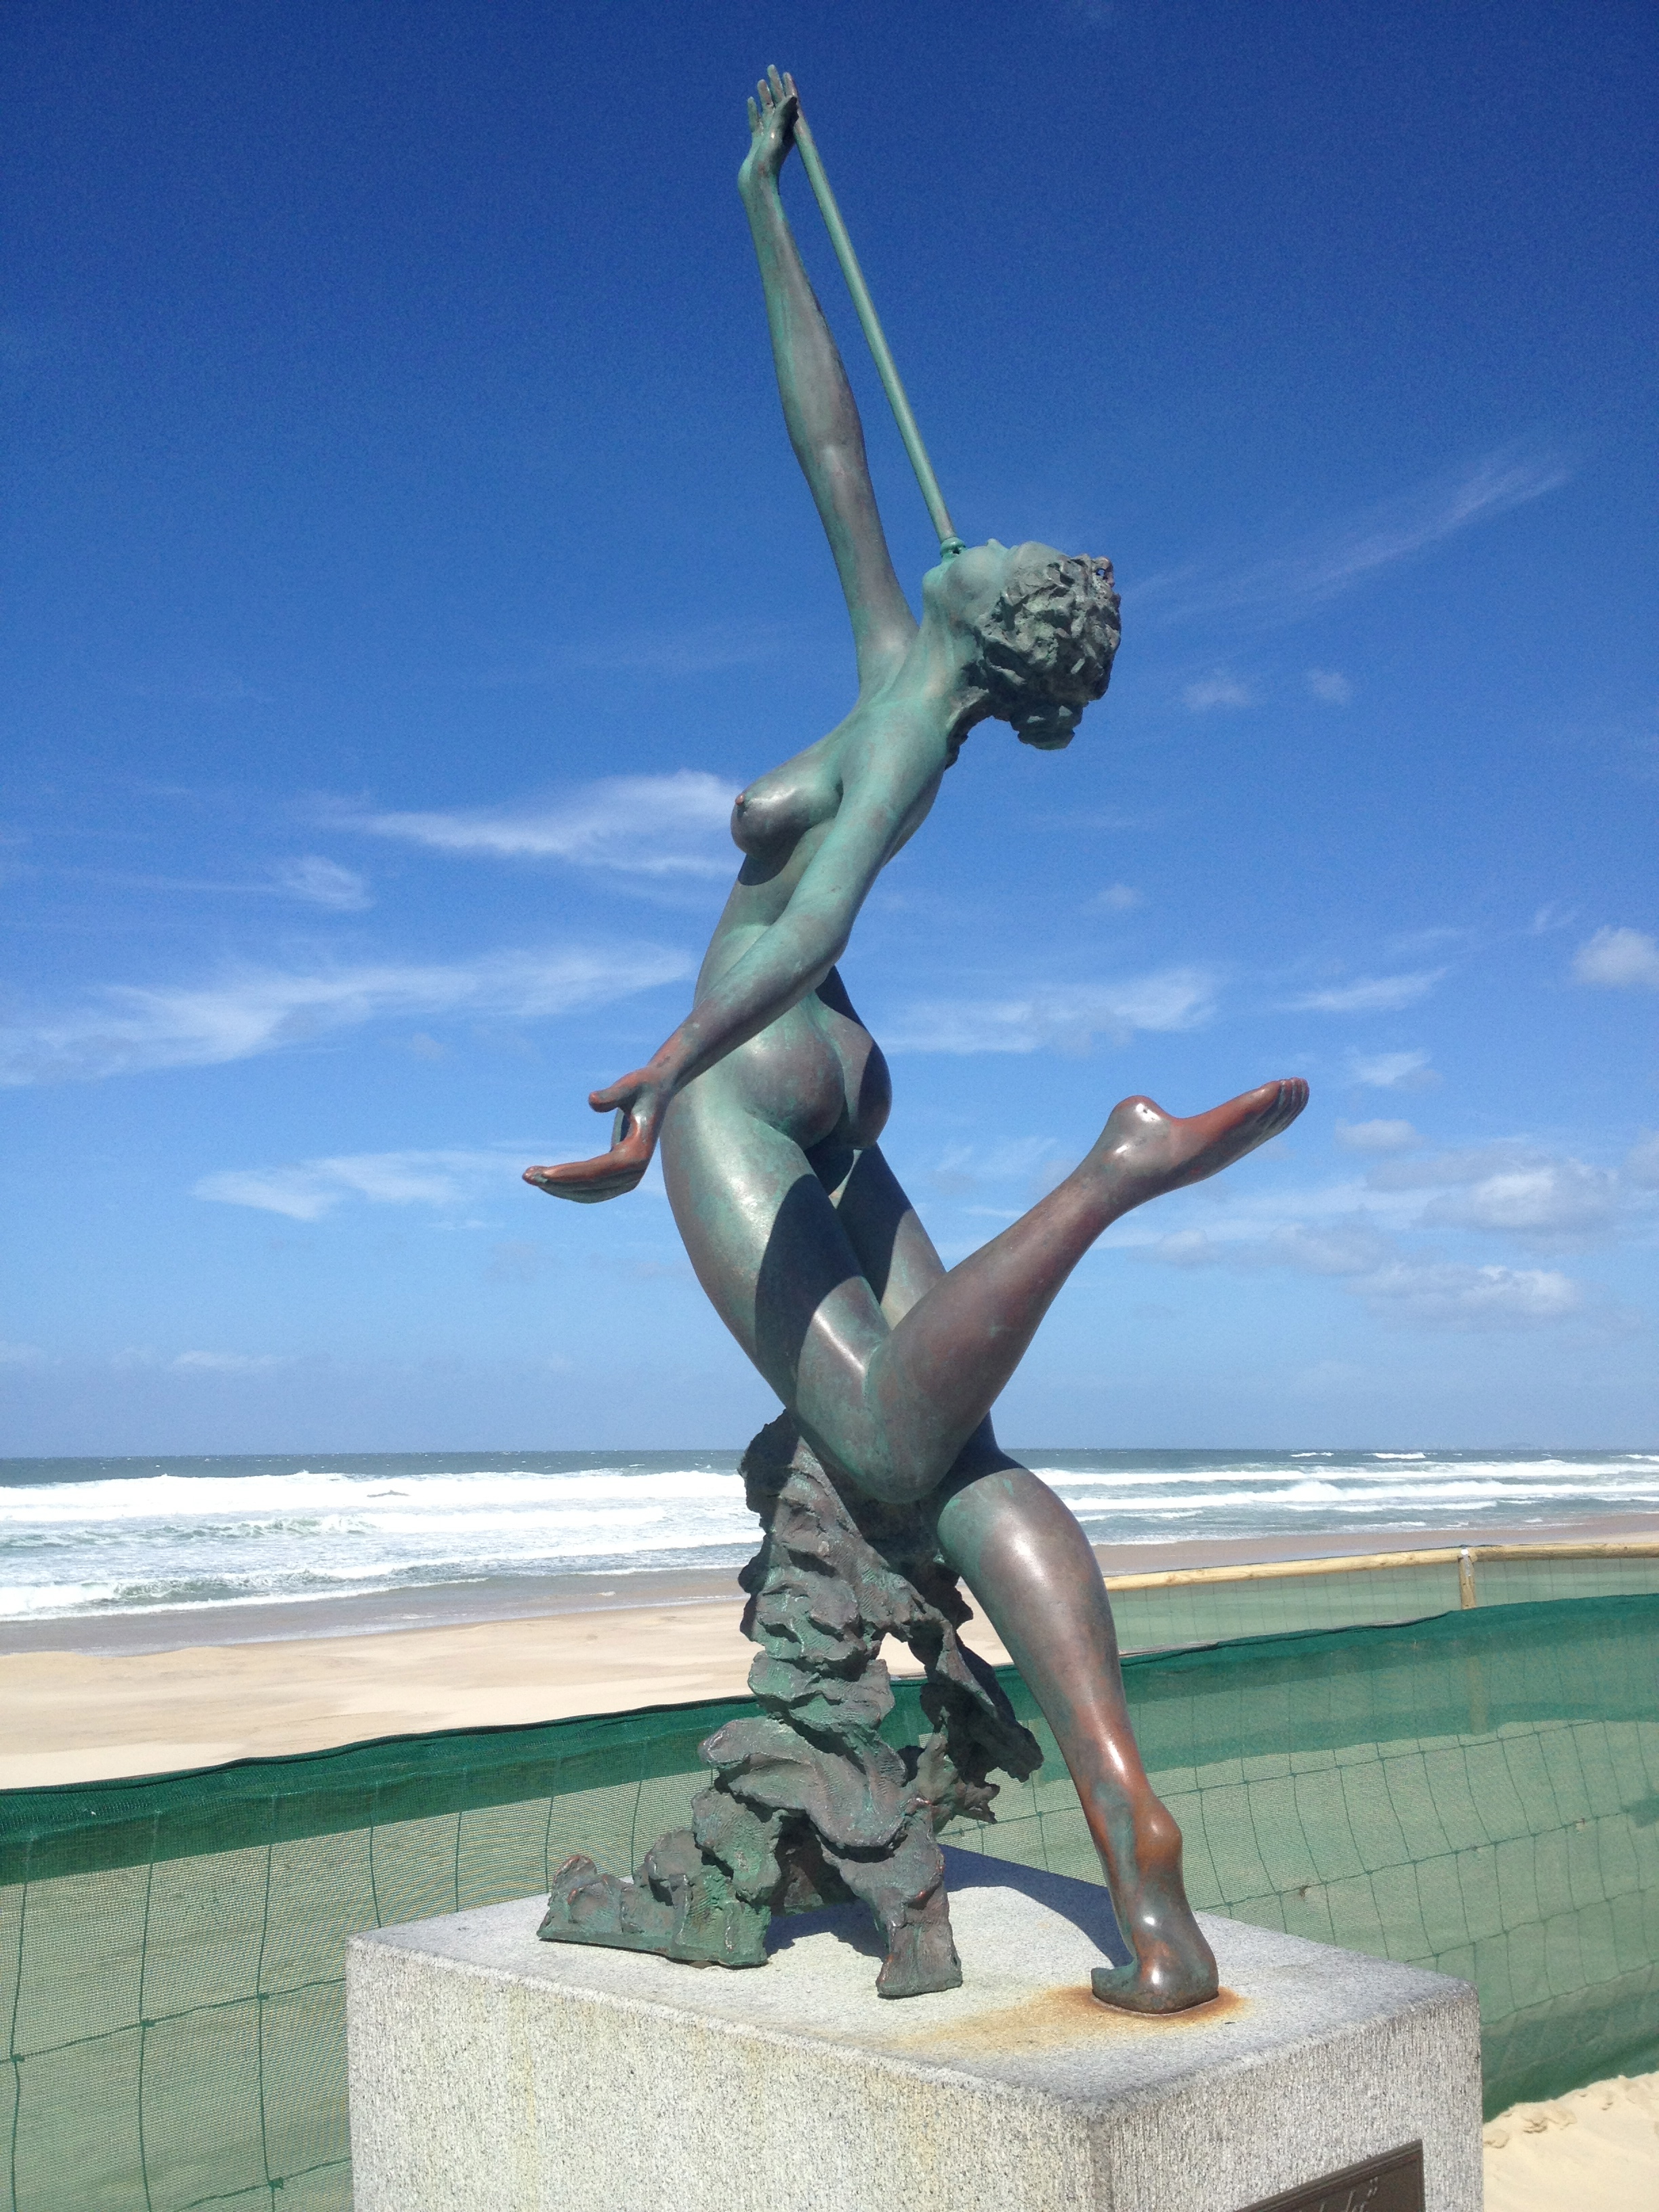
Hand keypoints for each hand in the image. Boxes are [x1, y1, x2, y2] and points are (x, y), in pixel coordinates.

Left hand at [523, 1071, 663, 1204]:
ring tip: (529, 1176)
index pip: (598, 1171)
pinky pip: (590, 1190)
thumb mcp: (631, 1084)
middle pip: (590, 1186)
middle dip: (556, 1183)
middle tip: (526, 1175)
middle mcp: (634, 1174)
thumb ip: (613, 1093)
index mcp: (637, 1155)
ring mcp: (628, 1180)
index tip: (543, 1173)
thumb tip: (591, 1101)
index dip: (569, 1174)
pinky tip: (546, 1179)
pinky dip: (567, 1187)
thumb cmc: (643, 1085)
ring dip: (558, 1188)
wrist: (658, 1092)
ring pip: (587, 1193)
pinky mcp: (620, 1179)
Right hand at [739, 66, 797, 195]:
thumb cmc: (768, 164)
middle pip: (778, 104)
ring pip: (767, 112)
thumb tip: (792, 96)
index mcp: (788, 131)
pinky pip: (756, 123)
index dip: (787, 87)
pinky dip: (754, 112)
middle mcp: (780, 134)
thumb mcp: (775, 137)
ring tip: (761, 81)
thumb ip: (781, 116)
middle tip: (771, 68)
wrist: (756, 185)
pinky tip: (750, 101)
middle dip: (775, 86)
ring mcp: (768, 139)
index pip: (790, 104)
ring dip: (765, 96)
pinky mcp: (757, 144)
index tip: (784, 72)